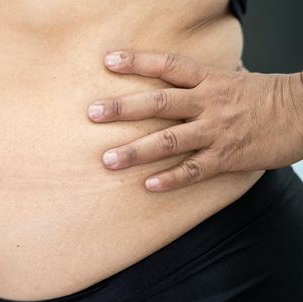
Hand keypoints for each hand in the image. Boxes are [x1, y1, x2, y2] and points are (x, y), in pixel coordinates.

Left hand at [88, 51, 302, 191]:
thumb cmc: (264, 96)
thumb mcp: (229, 78)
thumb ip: (198, 80)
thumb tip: (172, 76)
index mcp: (208, 80)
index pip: (167, 65)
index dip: (137, 61)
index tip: (108, 61)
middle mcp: (207, 103)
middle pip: (158, 102)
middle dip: (123, 109)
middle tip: (93, 113)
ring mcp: (216, 131)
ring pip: (169, 140)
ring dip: (136, 151)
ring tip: (108, 160)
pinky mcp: (226, 157)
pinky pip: (193, 170)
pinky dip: (171, 179)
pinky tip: (149, 186)